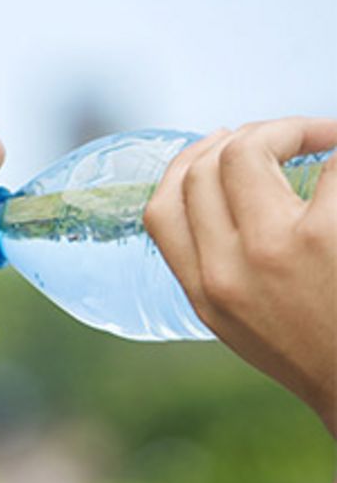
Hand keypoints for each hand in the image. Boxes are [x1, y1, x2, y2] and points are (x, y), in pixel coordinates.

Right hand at [143, 117, 336, 438]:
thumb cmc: (318, 352)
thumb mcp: (241, 322)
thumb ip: (217, 264)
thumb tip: (218, 186)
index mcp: (202, 291)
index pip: (162, 206)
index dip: (188, 160)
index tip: (222, 142)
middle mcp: (227, 268)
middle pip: (205, 167)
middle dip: (248, 133)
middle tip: (295, 136)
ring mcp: (276, 248)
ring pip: (251, 150)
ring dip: (292, 129)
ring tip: (329, 138)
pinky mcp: (328, 234)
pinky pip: (331, 168)